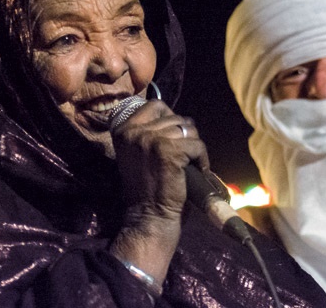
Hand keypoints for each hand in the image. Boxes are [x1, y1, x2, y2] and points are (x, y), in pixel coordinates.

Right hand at [108, 99, 208, 282]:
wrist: (149, 219)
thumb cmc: (147, 189)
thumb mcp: (139, 154)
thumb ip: (148, 133)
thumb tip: (174, 116)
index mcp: (123, 129)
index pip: (155, 105)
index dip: (170, 119)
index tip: (173, 140)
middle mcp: (134, 131)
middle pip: (175, 117)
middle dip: (184, 136)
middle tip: (183, 158)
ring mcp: (151, 139)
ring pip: (187, 129)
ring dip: (193, 147)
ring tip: (188, 165)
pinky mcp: (169, 150)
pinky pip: (197, 145)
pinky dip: (202, 159)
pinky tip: (196, 171)